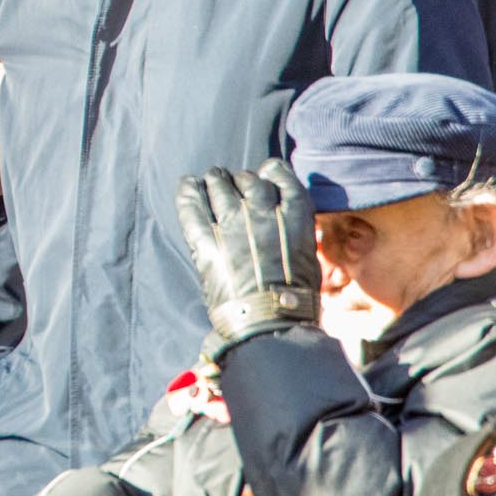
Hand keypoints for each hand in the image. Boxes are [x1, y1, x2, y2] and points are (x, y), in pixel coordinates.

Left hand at [174, 160, 320, 360]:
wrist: (272, 323)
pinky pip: (192, 205)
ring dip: (216, 181)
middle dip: (241, 181)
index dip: (269, 172)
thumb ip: (293, 228)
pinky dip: (188, 192)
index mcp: (294, 215)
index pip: (278, 174)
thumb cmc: (296, 298)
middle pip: (247, 179)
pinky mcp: (206, 239)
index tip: (264, 176)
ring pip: (219, 184)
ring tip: (212, 182)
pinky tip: (188, 184)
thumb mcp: (307, 255)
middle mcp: (262, 210)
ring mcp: (231, 222)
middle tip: (235, 186)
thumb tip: (281, 216)